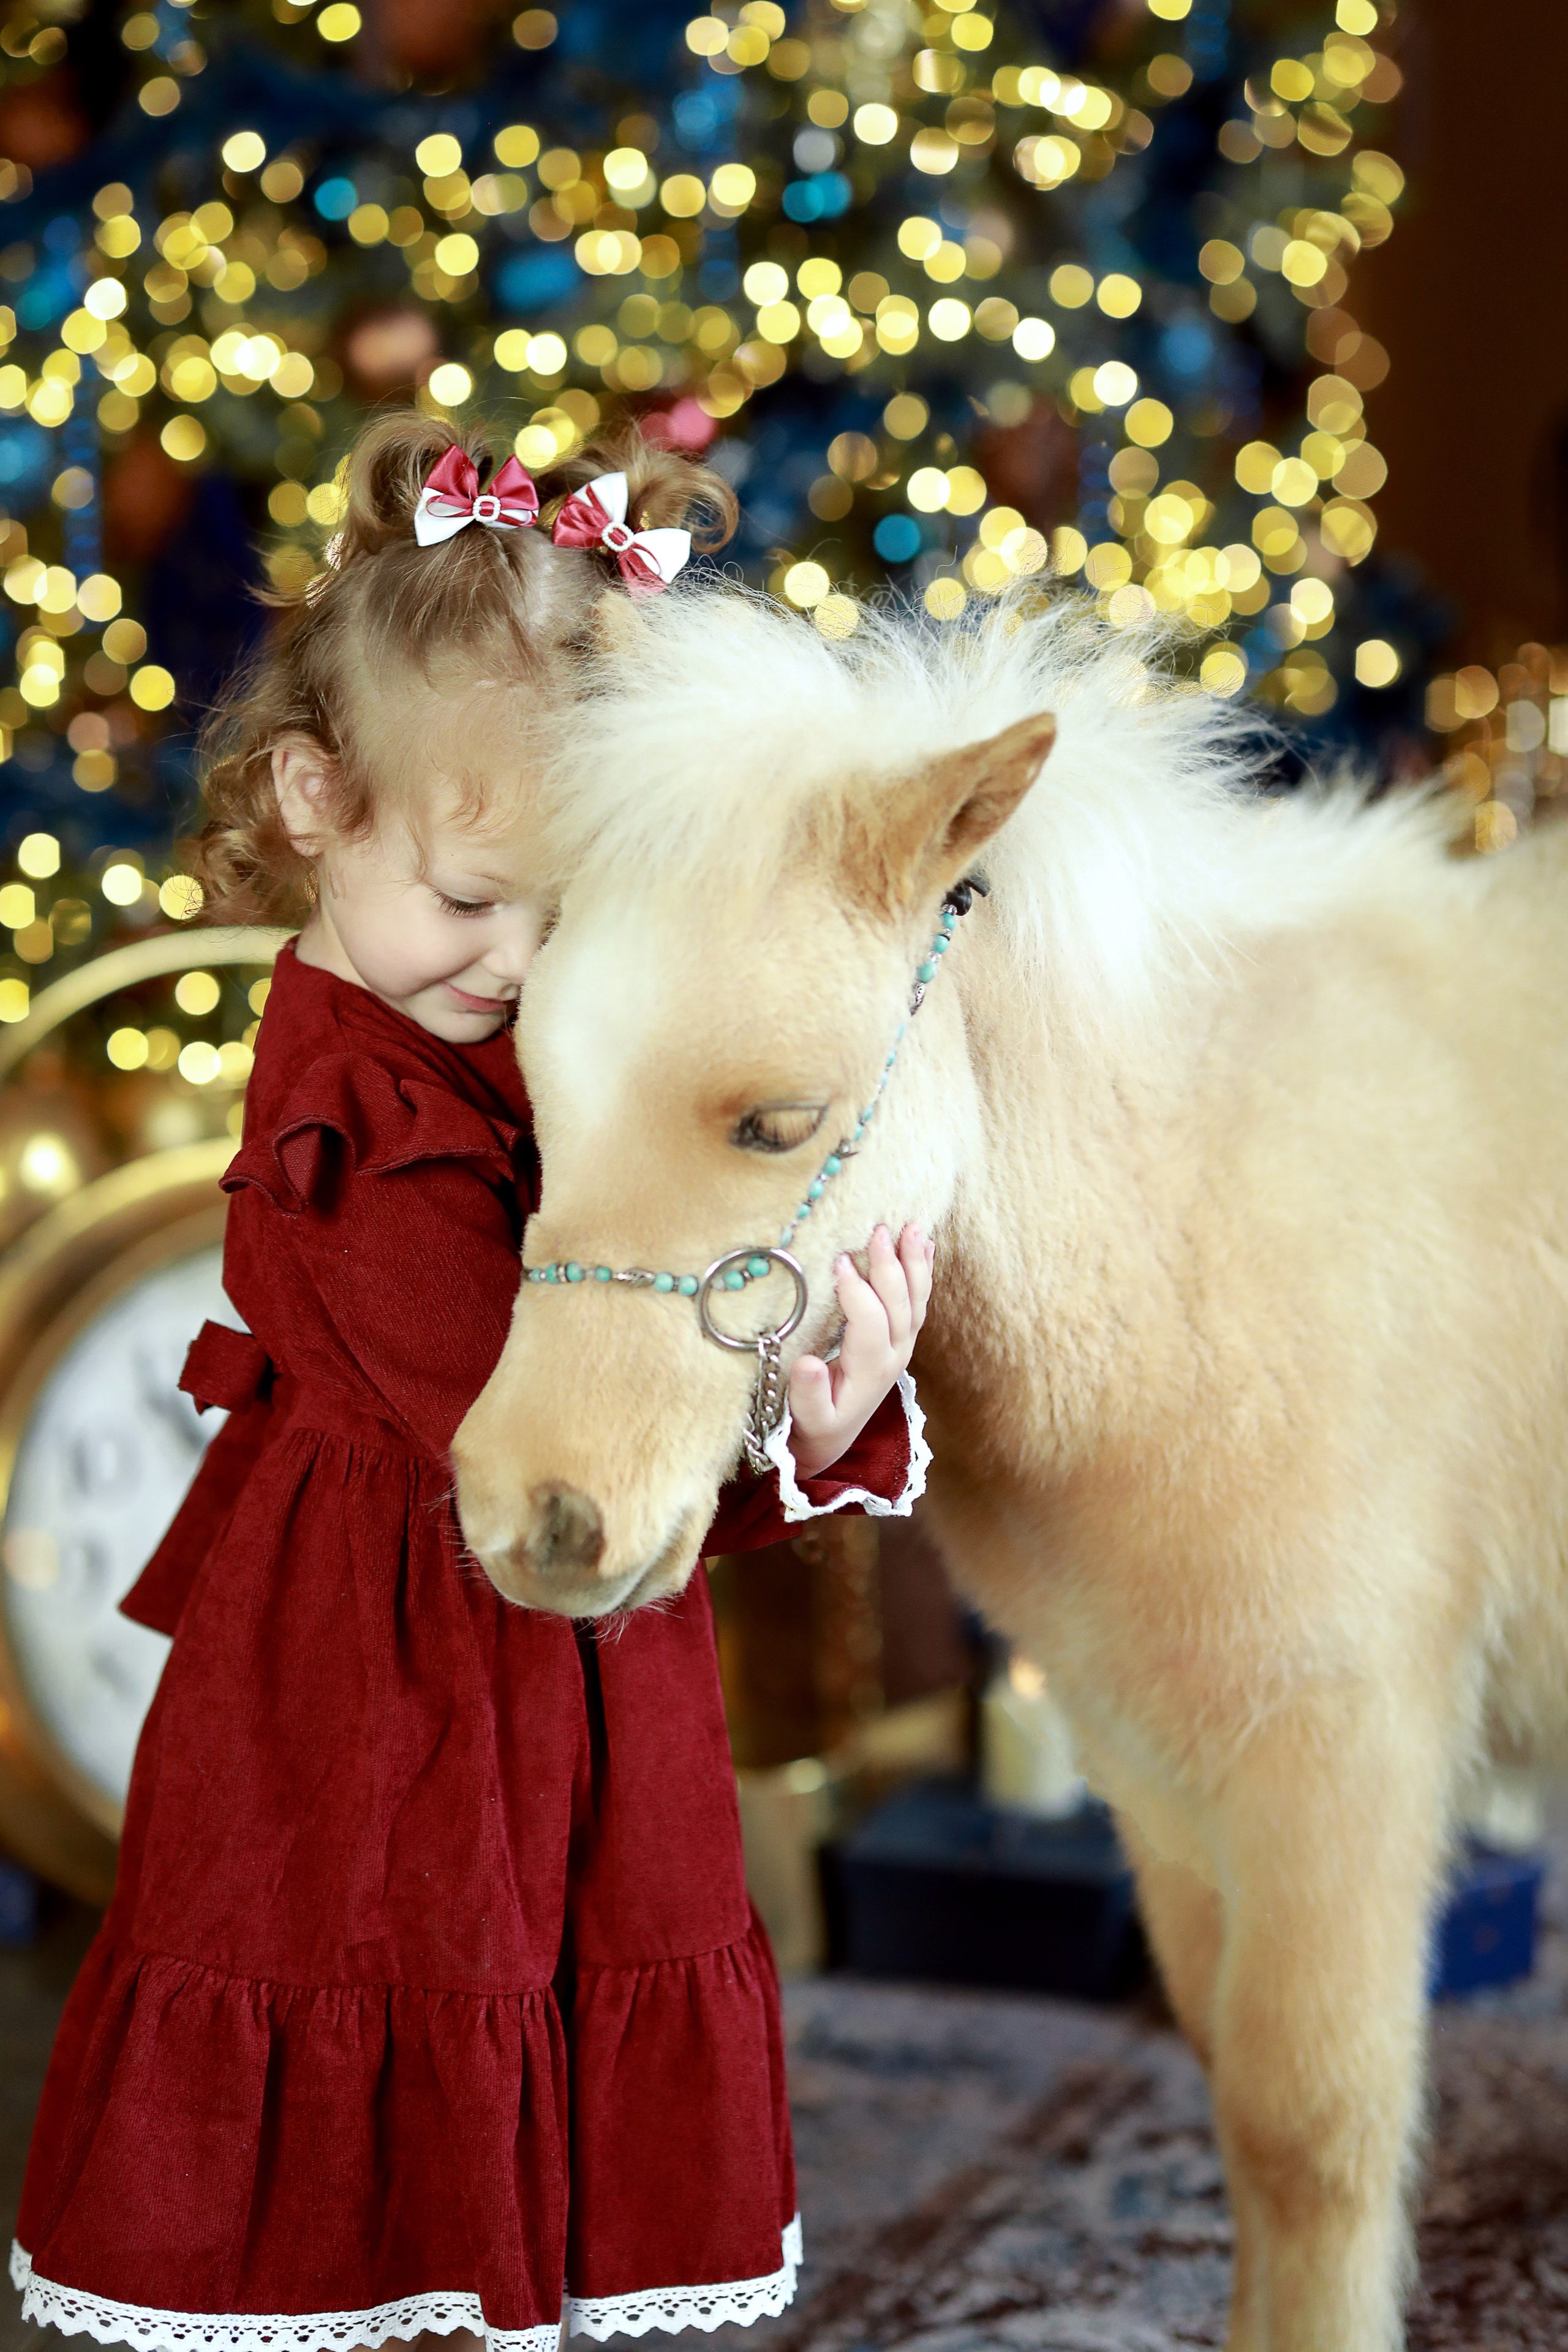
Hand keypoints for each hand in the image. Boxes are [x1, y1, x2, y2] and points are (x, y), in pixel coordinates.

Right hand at [787, 1222, 934, 1481]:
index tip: (838, 1262)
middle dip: (890, 1267)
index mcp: (870, 1371)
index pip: (869, 1324)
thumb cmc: (814, 1423)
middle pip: (899, 1306)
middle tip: (879, 1231)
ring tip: (913, 1228)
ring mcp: (902, 1345)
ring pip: (915, 1300)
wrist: (832, 1436)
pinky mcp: (901, 1338)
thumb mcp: (807, 1419)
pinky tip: (925, 1245)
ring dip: (915, 1263)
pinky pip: (918, 1302)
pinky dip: (922, 1272)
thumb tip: (808, 1365)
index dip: (857, 1293)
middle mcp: (894, 1355)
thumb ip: (807, 1395)